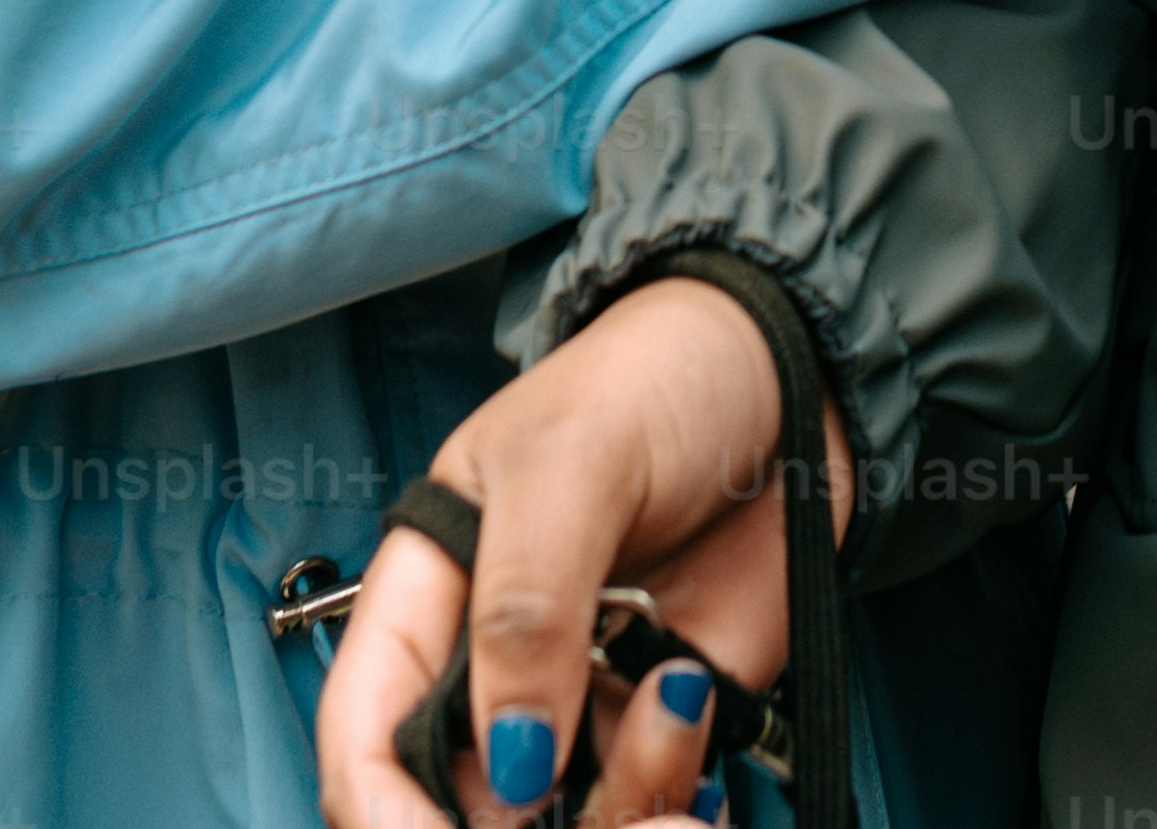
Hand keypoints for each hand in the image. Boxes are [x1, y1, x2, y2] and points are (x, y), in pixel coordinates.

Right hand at [310, 277, 814, 828]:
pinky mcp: (661, 722)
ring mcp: (580, 702)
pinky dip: (672, 787)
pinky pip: (650, 800)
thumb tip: (512, 764)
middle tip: (576, 807)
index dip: (382, 810)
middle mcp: (493, 668)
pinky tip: (691, 695)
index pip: (363, 738)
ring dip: (617, 812)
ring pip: (560, 823)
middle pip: (459, 809)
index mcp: (429, 596)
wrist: (794, 372)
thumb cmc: (655, 379)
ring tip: (673, 714)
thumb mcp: (570, 464)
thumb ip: (524, 609)